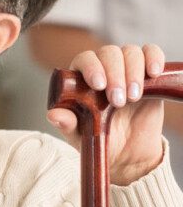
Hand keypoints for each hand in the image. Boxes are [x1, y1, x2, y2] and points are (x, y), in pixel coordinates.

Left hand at [48, 43, 166, 184]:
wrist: (128, 154)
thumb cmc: (99, 139)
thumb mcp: (79, 135)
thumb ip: (67, 124)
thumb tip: (53, 115)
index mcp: (82, 78)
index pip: (85, 59)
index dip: (91, 67)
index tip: (98, 85)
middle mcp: (104, 69)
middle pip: (109, 53)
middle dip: (114, 74)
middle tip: (118, 101)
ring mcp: (127, 69)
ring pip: (130, 52)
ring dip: (133, 71)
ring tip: (133, 97)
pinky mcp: (149, 75)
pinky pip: (152, 53)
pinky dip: (154, 57)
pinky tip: (153, 73)